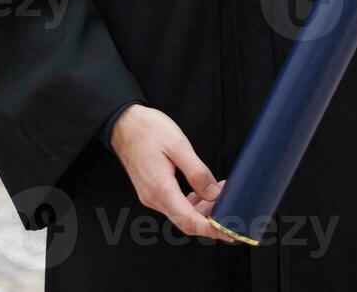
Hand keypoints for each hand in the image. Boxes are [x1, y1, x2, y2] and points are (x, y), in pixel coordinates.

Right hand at [108, 104, 231, 241]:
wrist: (124, 124)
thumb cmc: (148, 130)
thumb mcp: (178, 145)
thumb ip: (197, 172)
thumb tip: (213, 193)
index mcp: (161, 188)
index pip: (189, 220)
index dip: (211, 229)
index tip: (228, 232)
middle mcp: (154, 198)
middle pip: (186, 222)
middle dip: (210, 221)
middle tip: (231, 210)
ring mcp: (151, 196)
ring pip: (181, 214)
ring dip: (202, 210)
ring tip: (220, 193)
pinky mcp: (152, 191)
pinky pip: (174, 205)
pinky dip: (191, 202)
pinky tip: (202, 191)